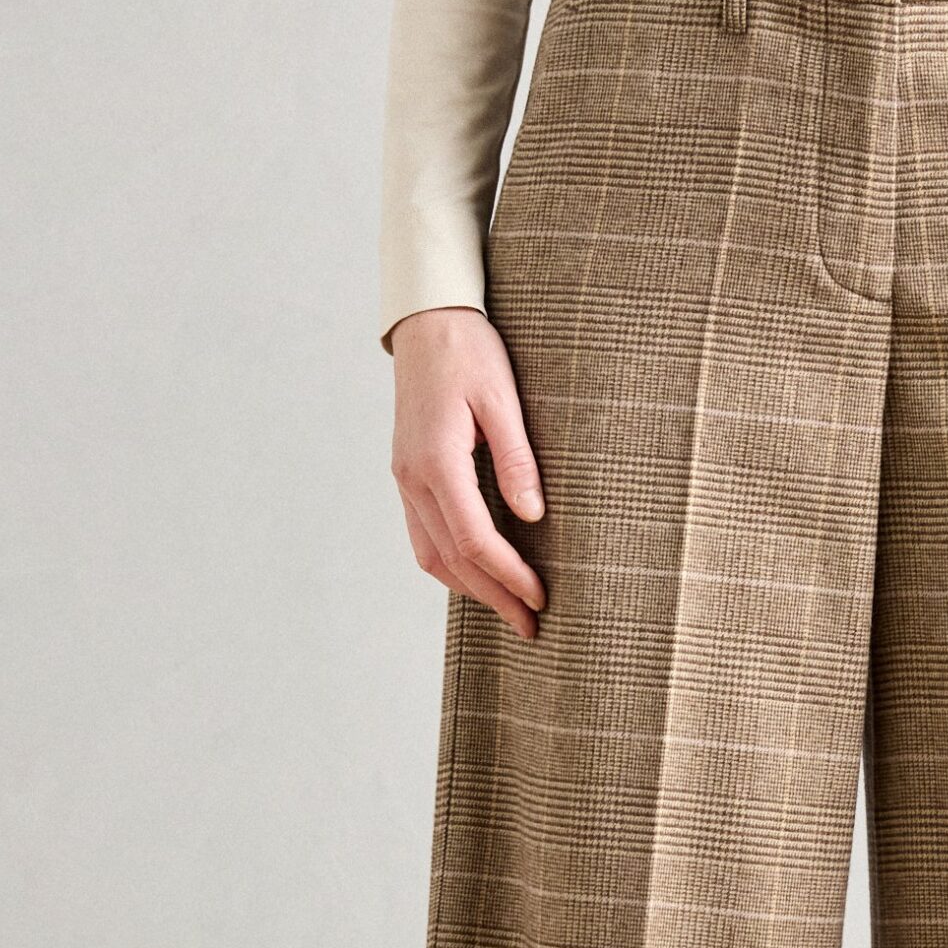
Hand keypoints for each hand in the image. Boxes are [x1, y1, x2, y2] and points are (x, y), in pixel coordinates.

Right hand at [388, 307, 546, 640]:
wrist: (426, 322)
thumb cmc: (470, 352)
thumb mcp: (503, 400)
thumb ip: (517, 460)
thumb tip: (532, 517)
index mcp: (436, 461)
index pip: (474, 540)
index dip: (509, 576)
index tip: (542, 597)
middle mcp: (413, 478)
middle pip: (453, 560)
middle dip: (494, 597)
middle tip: (532, 625)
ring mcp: (405, 480)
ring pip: (432, 556)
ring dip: (471, 589)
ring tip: (509, 608)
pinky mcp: (408, 476)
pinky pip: (425, 537)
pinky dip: (452, 565)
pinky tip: (480, 575)